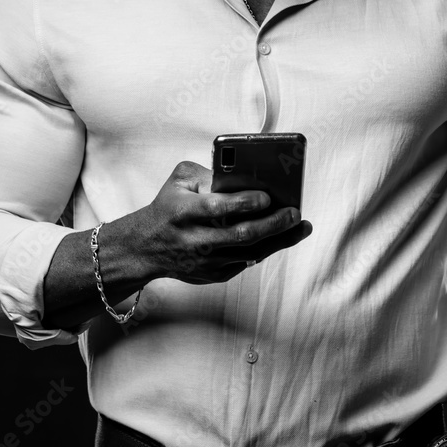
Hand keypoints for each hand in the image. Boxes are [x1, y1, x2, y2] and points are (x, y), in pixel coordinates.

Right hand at [120, 160, 312, 284]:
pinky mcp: (213, 275)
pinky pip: (247, 262)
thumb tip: (245, 174)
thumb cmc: (168, 207)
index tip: (267, 196)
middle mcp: (195, 240)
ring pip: (249, 253)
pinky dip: (266, 248)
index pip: (218, 208)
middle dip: (273, 223)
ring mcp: (205, 262)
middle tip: (295, 212)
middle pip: (241, 235)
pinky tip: (283, 236)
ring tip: (300, 225)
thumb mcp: (180, 180)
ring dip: (279, 239)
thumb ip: (210, 171)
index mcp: (183, 212)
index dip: (245, 203)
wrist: (146, 247)